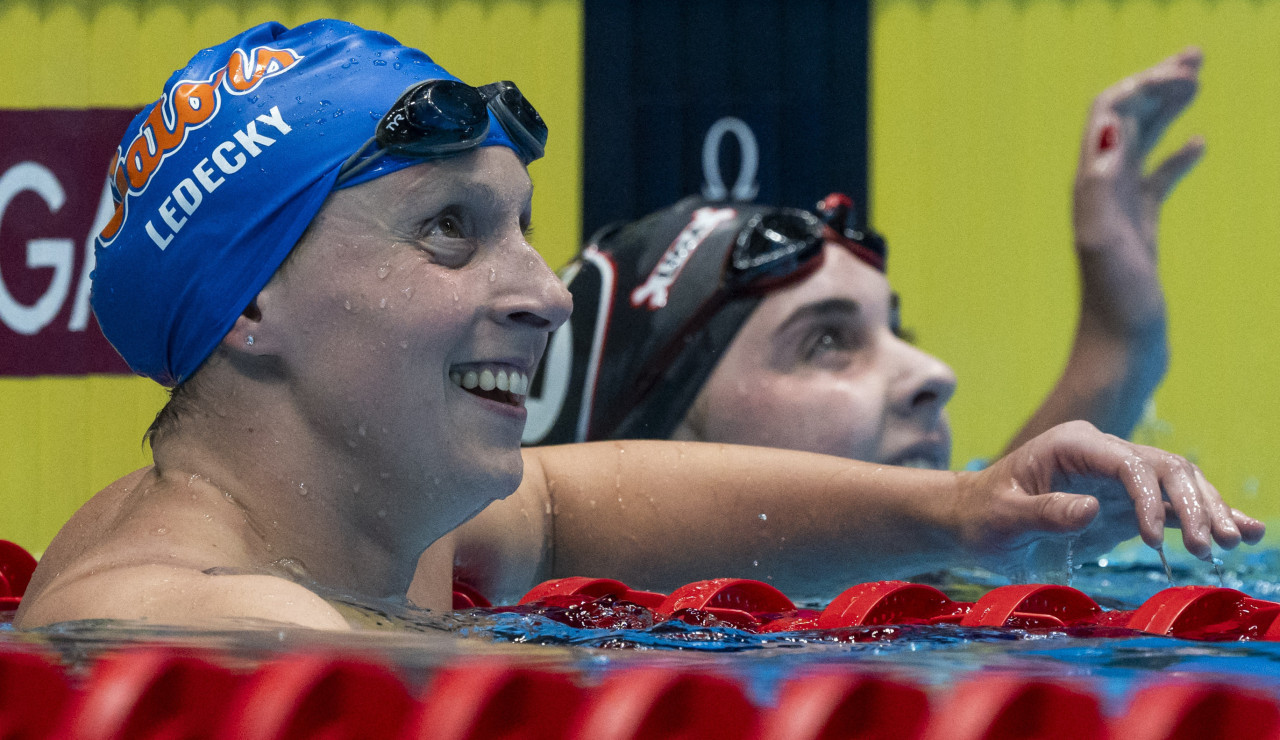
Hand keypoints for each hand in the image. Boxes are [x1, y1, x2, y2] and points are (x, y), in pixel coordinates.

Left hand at [955, 421, 1263, 569]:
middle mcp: (1103, 454)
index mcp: (1073, 445)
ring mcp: (1118, 478)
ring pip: (1179, 485)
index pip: (1128, 463)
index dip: (1147, 498)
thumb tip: (1092, 508)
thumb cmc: (982, 515)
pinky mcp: (1126, 504)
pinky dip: (1204, 518)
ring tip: (1235, 541)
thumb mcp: (1003, 517)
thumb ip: (1044, 512)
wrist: (971, 519)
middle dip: (1194, 504)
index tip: (1148, 538)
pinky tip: (1244, 531)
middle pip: (1166, 469)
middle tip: (1208, 545)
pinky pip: (1172, 507)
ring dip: (1208, 510)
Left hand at [1073, 47, 1203, 333]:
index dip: (1144, 86)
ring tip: (1197, 80)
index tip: (1189, 77)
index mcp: (1091, 185)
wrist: (1120, 352)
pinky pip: (1156, 181)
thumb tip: (1107, 131)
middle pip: (1124, 120)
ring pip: (1143, 145)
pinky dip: (1175, 156)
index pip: (1109, 114)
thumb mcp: (1105, 240)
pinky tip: (1199, 144)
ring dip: (1166, 109)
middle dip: (1156, 84)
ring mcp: (1121, 210)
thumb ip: (1100, 186)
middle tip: (1196, 55)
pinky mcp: (1140, 231)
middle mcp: (1100, 191)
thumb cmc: (1114, 305)